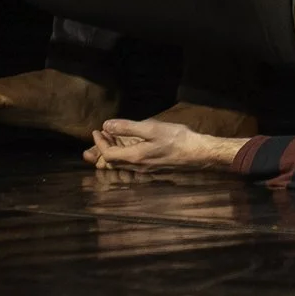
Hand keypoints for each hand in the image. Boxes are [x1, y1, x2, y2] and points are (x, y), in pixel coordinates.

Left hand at [82, 118, 241, 173]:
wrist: (197, 153)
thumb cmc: (176, 139)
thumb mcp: (151, 128)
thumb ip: (128, 128)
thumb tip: (107, 126)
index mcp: (134, 157)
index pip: (108, 154)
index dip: (99, 143)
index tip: (96, 130)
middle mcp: (137, 167)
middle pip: (112, 162)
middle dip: (103, 148)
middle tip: (100, 134)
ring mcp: (145, 169)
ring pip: (121, 164)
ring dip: (113, 151)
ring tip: (111, 138)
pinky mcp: (152, 167)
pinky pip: (131, 163)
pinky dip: (124, 154)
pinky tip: (130, 145)